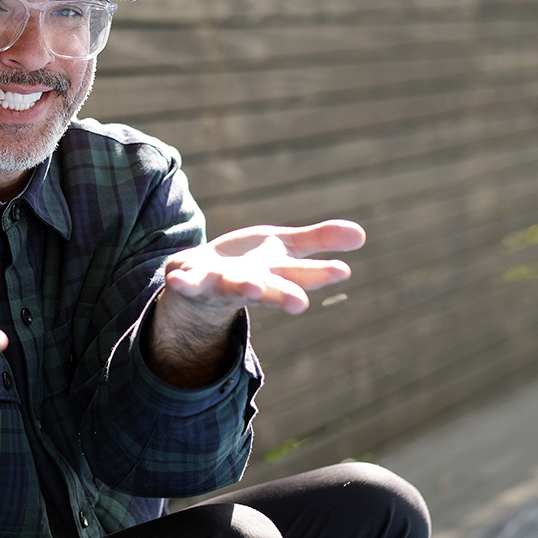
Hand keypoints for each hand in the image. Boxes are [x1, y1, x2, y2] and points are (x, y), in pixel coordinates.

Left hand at [164, 219, 365, 317]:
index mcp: (276, 277)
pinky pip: (185, 282)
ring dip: (242, 288)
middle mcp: (252, 285)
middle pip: (271, 290)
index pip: (301, 275)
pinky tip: (175, 278)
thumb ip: (319, 241)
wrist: (202, 283)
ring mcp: (220, 285)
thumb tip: (361, 234)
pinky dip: (182, 282)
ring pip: (232, 288)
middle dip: (284, 294)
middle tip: (300, 303)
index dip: (319, 274)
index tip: (341, 271)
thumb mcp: (284, 248)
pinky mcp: (191, 280)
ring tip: (253, 287)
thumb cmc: (250, 265)